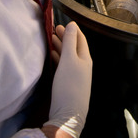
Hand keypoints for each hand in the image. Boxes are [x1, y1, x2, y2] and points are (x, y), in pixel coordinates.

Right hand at [43, 23, 91, 137]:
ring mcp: (77, 75)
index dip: (72, 30)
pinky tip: (53, 56)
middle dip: (66, 37)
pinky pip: (65, 66)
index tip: (62, 23)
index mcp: (85, 58)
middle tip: (54, 29)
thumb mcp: (69, 60)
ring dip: (61, 47)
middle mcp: (83, 66)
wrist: (69, 115)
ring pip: (69, 56)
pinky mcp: (70, 84)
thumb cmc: (69, 84)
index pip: (80, 39)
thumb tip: (72, 24)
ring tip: (52, 39)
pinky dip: (59, 58)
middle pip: (75, 47)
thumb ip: (69, 42)